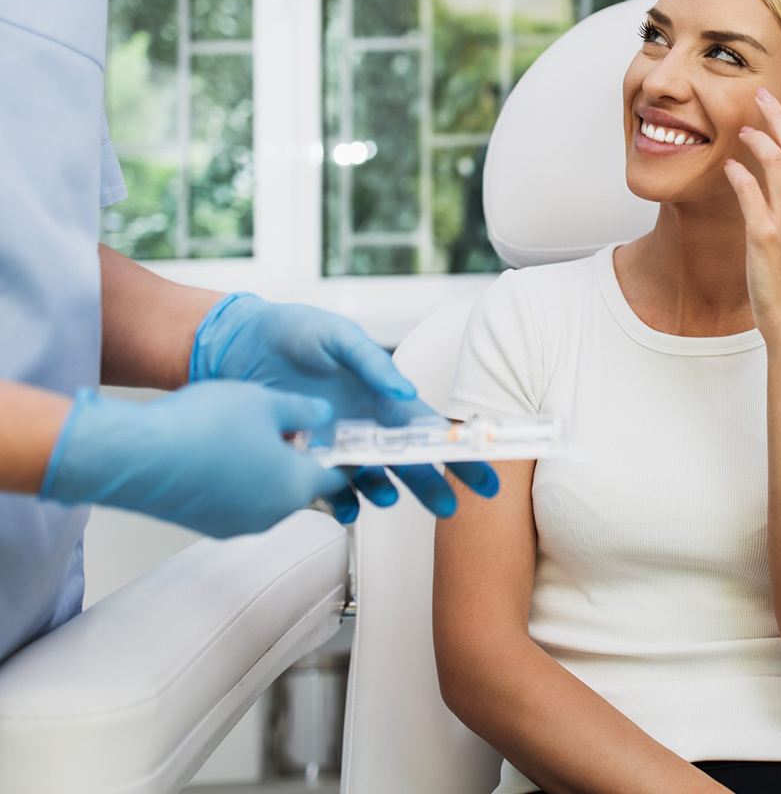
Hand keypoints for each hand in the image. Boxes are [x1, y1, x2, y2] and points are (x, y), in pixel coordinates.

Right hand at [40, 381, 348, 537]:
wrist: (138, 455)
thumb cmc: (202, 428)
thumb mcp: (268, 401)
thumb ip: (306, 410)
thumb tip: (323, 416)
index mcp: (296, 485)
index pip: (339, 478)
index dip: (346, 457)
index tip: (347, 445)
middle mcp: (272, 514)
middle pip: (302, 485)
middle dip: (300, 458)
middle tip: (291, 428)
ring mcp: (237, 523)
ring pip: (268, 494)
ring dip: (267, 468)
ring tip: (248, 432)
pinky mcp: (207, 524)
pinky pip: (236, 501)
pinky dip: (238, 480)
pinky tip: (220, 450)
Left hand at [189, 296, 498, 521]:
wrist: (238, 344)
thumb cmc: (293, 331)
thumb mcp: (337, 337)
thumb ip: (372, 363)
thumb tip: (405, 391)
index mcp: (383, 396)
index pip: (430, 430)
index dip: (458, 453)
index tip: (482, 477)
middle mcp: (367, 425)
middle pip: (410, 463)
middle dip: (433, 486)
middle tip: (449, 509)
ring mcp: (338, 444)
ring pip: (374, 480)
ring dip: (384, 493)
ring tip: (385, 498)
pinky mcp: (307, 457)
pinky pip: (330, 490)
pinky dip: (341, 503)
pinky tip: (345, 508)